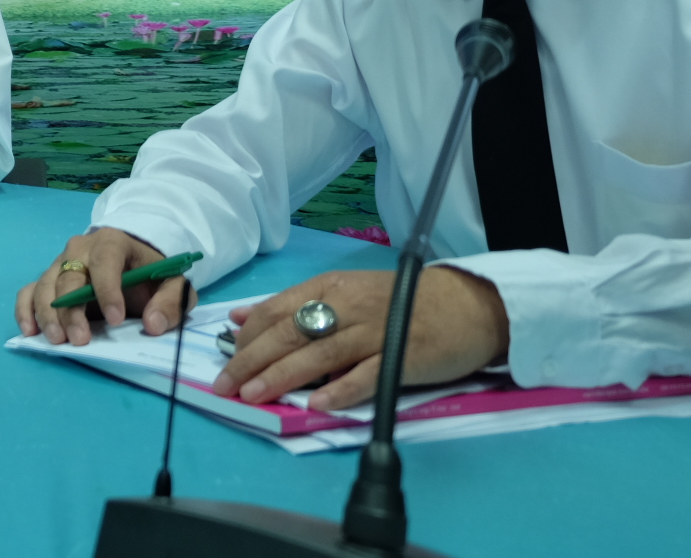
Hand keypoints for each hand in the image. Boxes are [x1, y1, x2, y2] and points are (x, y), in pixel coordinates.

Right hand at [15, 228, 182, 344]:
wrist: (132, 260)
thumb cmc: (149, 273)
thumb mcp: (172, 284)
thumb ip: (169, 303)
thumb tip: (154, 324)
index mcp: (112, 243)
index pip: (106, 262)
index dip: (107, 290)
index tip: (116, 320)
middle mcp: (80, 249)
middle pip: (69, 277)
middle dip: (72, 311)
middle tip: (80, 340)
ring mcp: (60, 263)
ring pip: (45, 285)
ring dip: (47, 314)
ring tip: (57, 340)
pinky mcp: (48, 279)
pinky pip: (28, 291)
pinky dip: (25, 310)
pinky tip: (30, 331)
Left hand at [215, 267, 509, 410]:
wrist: (465, 305)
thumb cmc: (399, 302)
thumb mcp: (343, 294)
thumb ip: (294, 307)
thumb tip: (241, 318)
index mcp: (328, 288)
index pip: (276, 311)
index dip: (247, 338)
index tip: (225, 363)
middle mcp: (346, 305)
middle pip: (290, 333)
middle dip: (252, 361)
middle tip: (226, 386)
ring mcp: (374, 330)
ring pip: (320, 353)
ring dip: (284, 375)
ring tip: (256, 395)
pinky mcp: (401, 355)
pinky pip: (367, 374)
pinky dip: (341, 389)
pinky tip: (318, 403)